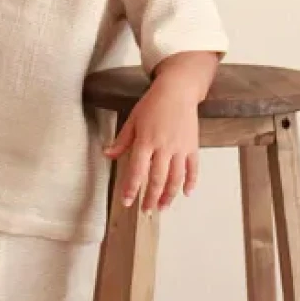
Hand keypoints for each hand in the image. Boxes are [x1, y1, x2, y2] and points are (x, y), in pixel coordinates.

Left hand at [104, 78, 200, 210]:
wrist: (178, 90)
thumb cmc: (153, 103)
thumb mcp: (133, 119)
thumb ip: (122, 140)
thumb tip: (107, 154)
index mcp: (146, 141)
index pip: (136, 171)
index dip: (131, 189)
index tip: (127, 201)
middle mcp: (164, 147)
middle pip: (157, 179)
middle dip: (150, 198)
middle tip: (145, 210)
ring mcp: (180, 148)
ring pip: (175, 178)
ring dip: (169, 196)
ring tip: (163, 207)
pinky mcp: (192, 146)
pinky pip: (193, 168)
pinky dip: (191, 182)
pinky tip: (187, 193)